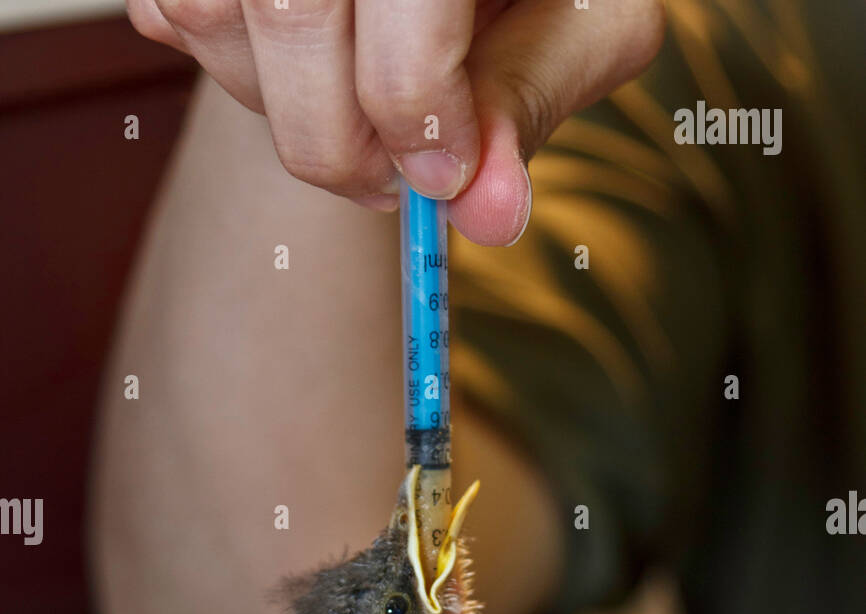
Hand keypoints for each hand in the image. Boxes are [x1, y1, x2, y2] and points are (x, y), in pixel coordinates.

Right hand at [128, 0, 663, 244]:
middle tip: (393, 177)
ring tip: (355, 114)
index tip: (446, 175)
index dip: (417, 126)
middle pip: (291, 17)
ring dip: (276, 103)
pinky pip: (165, 8)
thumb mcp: (585, 10)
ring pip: (205, 15)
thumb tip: (488, 214)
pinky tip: (303, 65)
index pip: (398, 39)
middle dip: (339, 139)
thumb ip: (532, 95)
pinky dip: (227, 62)